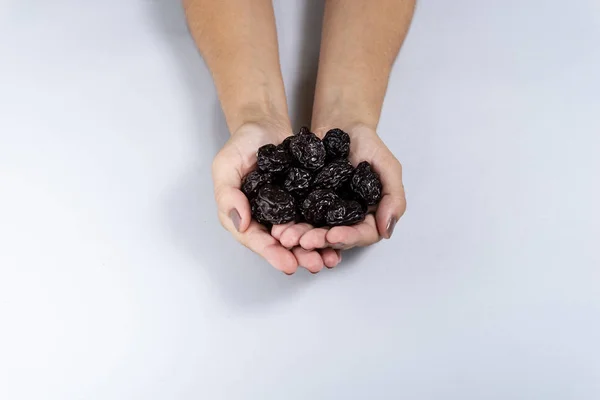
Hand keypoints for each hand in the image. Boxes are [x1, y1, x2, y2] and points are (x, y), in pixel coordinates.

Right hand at [212, 121, 341, 273]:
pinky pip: (316, 218)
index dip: (271, 253)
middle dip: (299, 257)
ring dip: (316, 249)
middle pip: (282, 244)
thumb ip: (228, 195)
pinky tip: (340, 237)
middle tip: (316, 265)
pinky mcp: (304, 201)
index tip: (288, 264)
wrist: (264, 125)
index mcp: (243, 216)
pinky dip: (327, 229)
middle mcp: (266, 219)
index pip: (256, 240)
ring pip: (301, 235)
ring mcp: (287, 211)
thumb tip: (241, 223)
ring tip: (331, 259)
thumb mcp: (225, 166)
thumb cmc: (240, 145)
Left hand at [275, 124, 405, 251]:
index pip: (362, 234)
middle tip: (304, 241)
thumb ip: (393, 196)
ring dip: (300, 236)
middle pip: (334, 237)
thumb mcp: (387, 166)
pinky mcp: (303, 203)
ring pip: (313, 231)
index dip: (349, 238)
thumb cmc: (368, 144)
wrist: (341, 125)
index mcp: (369, 216)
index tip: (333, 236)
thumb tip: (387, 230)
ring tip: (286, 237)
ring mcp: (323, 213)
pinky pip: (295, 215)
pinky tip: (278, 225)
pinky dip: (287, 222)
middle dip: (319, 241)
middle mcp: (345, 219)